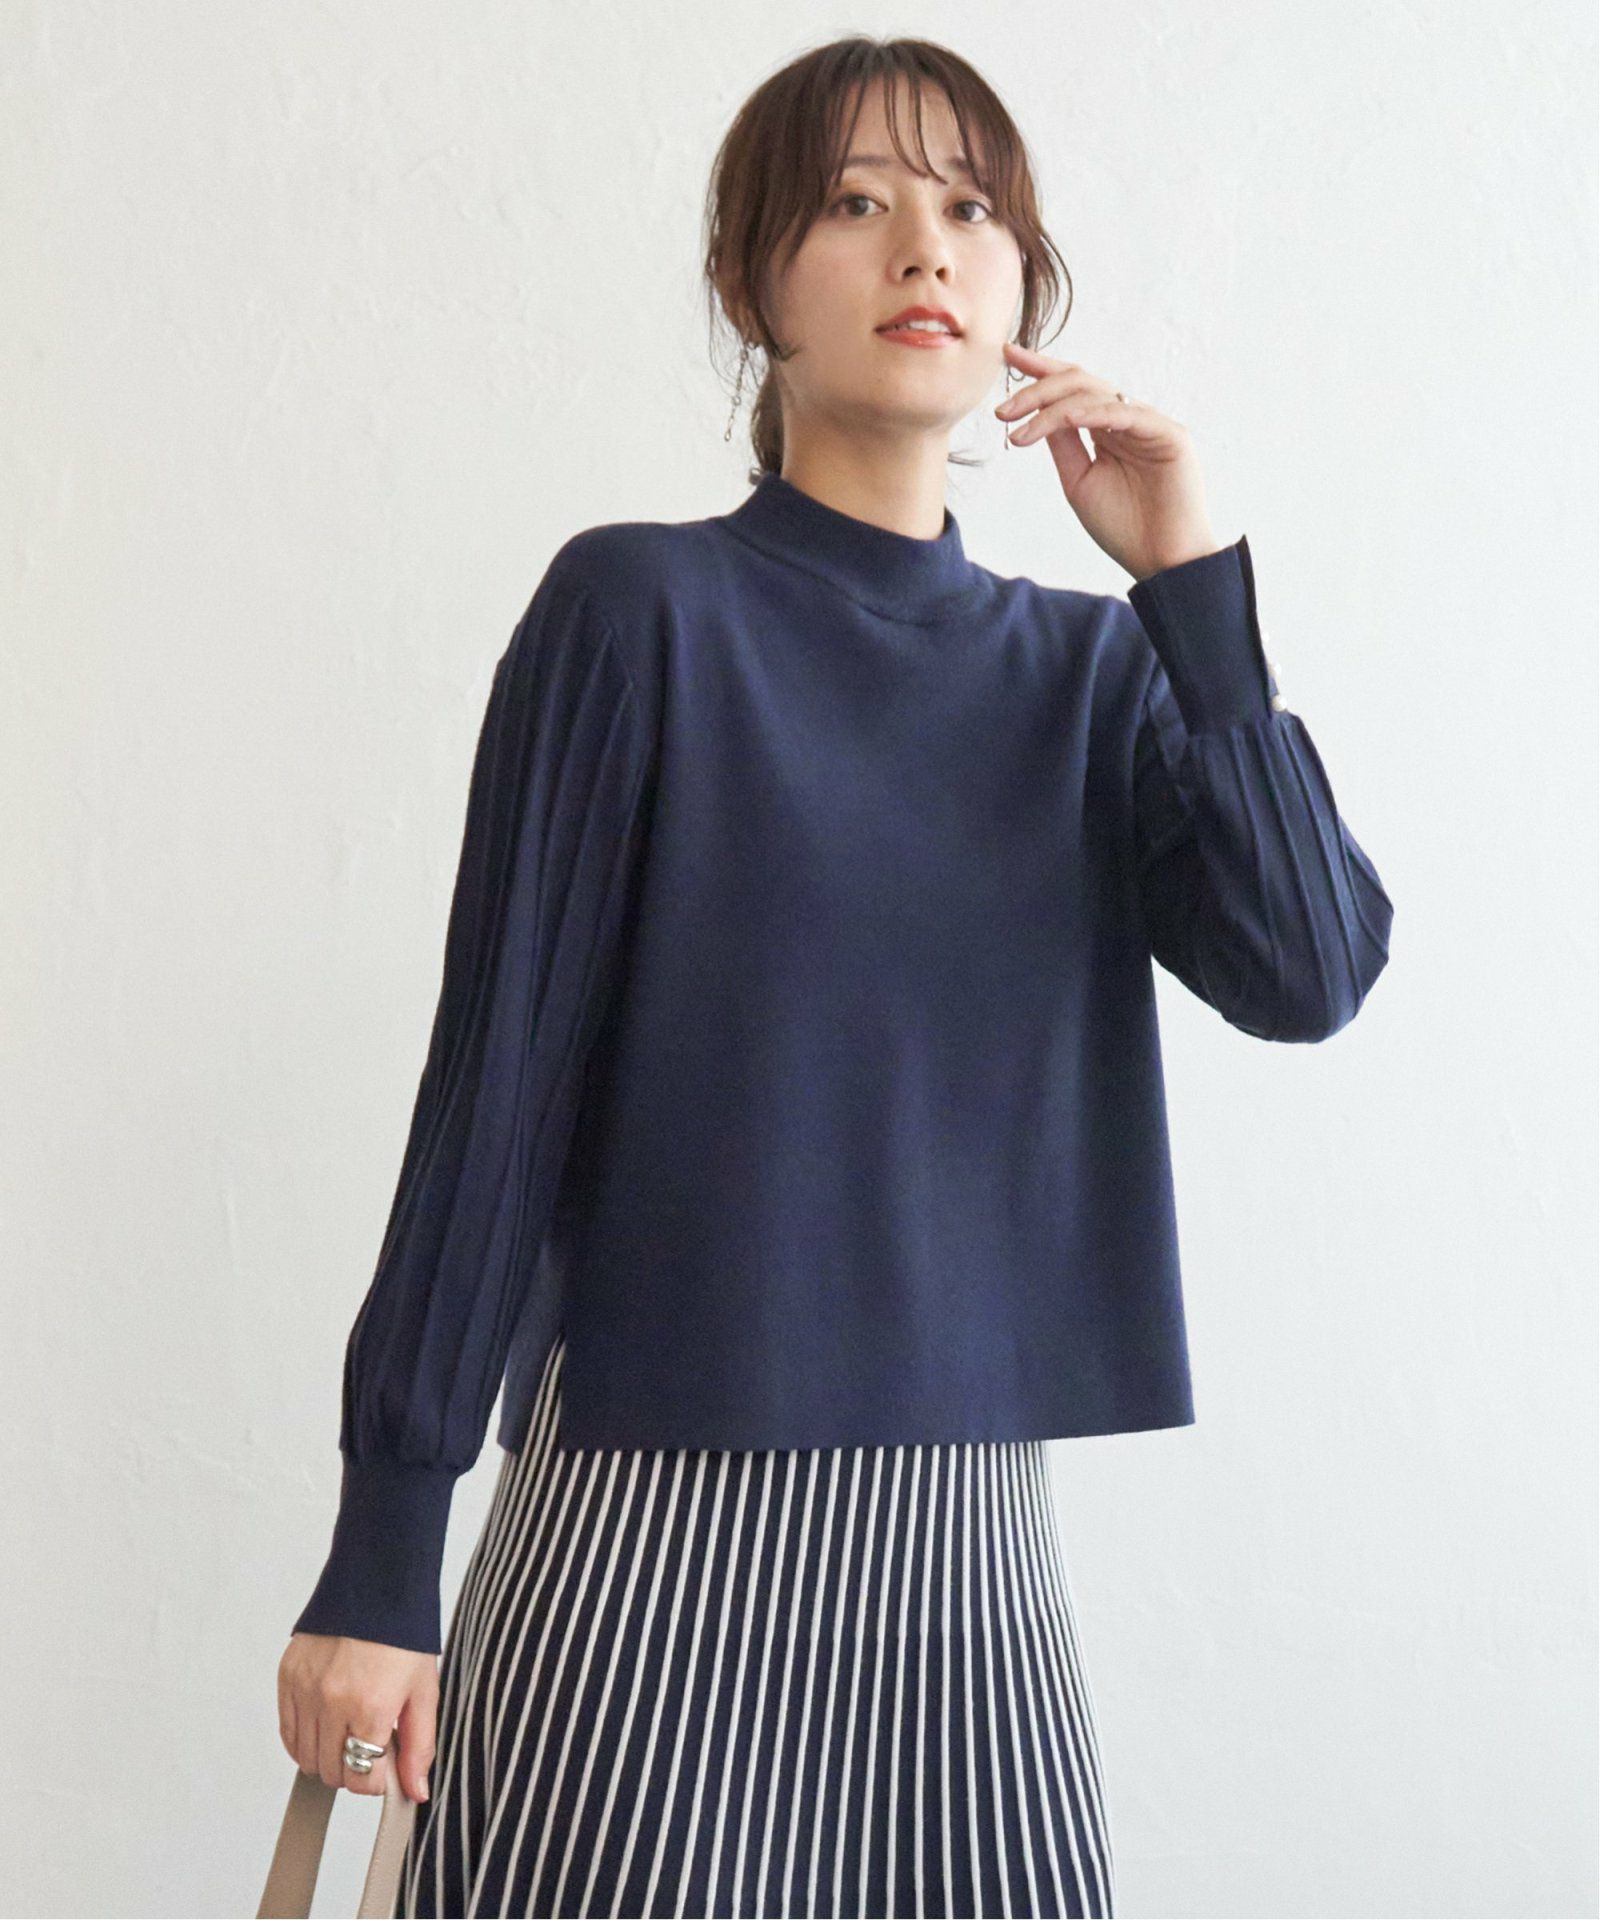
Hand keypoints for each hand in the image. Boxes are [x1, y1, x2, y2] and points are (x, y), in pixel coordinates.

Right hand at [278, 1631, 438, 1803]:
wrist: (377, 1582)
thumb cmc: (404, 1633)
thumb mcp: (424, 1690)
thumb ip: (420, 1746)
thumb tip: (415, 1791)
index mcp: (371, 1706)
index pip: (361, 1780)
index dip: (376, 1781)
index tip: (385, 1766)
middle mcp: (332, 1701)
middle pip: (332, 1773)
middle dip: (355, 1768)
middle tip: (371, 1742)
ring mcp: (306, 1689)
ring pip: (306, 1759)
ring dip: (328, 1756)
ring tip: (350, 1729)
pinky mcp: (288, 1677)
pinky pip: (287, 1732)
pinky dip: (304, 1739)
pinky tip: (326, 1724)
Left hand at [995, 342, 1224, 581]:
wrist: (1161, 563)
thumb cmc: (1124, 528)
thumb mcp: (1079, 481)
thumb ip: (1063, 445)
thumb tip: (1035, 415)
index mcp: (1107, 429)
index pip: (1072, 388)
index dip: (1041, 369)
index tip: (1007, 355)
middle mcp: (1128, 419)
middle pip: (1080, 383)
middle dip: (1037, 389)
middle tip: (1003, 410)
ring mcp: (1150, 424)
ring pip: (1096, 394)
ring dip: (1052, 407)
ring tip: (1019, 427)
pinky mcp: (1169, 435)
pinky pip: (1125, 413)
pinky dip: (1092, 413)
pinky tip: (1064, 419)